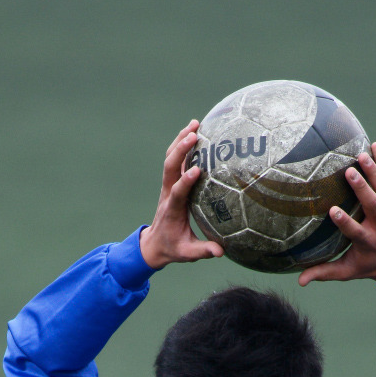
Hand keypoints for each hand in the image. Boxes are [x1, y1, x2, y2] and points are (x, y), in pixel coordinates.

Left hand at [139, 121, 224, 269]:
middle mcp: (168, 193)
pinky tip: (195, 131)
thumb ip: (203, 251)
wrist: (154, 243)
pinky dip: (182, 144)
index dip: (185, 181)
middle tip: (194, 134)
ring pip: (171, 159)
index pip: (177, 192)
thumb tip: (220, 252)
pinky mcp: (172, 182)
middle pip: (170, 167)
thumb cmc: (173, 248)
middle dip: (180, 150)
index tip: (196, 170)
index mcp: (172, 209)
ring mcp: (168, 185)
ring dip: (180, 141)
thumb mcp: (187, 253)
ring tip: (195, 123)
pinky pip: (175, 159)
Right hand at [296, 143, 375, 285]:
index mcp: (367, 241)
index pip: (355, 231)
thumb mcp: (346, 272)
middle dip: (363, 189)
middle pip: (372, 205)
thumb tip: (299, 281)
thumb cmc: (367, 266)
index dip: (345, 222)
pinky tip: (375, 146)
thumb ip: (323, 273)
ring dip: (374, 171)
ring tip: (362, 154)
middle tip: (350, 172)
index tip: (333, 211)